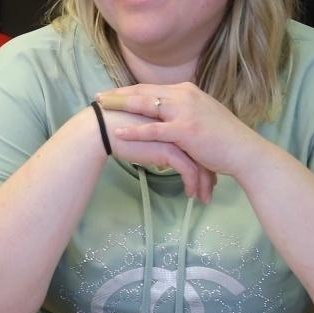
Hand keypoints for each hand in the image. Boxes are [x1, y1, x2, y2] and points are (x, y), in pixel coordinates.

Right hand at [93, 99, 215, 201]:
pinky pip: (189, 171)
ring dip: (204, 182)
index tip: (207, 171)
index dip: (202, 155)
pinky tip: (190, 194)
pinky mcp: (170, 149)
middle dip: (209, 171)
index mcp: (175, 115)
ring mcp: (177, 136)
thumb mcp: (144, 130)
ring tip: (204, 198)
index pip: (196, 137)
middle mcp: (180, 123)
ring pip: (200, 162)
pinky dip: (192, 184)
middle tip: (211, 187)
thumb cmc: (117, 127)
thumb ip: (158, 135)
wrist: (102, 130)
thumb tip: (163, 150)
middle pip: (203, 150)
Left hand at [98, 83, 267, 186]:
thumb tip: (165, 114)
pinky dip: (135, 130)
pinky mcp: (186, 130)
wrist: (244, 151)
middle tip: (98, 97)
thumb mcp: (202, 116)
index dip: (129, 90)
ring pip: (146, 105)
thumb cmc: (223, 138)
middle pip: (144, 92)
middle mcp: (185, 95)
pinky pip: (155, 129)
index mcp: (187, 91)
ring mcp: (186, 111)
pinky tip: (119, 131)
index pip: (151, 88)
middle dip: (119, 94)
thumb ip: (183, 112)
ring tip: (101, 108)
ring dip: (121, 106)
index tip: (110, 92)